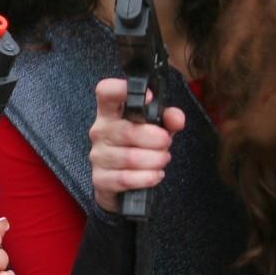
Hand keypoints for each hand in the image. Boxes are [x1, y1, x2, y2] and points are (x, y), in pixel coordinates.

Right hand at [88, 77, 186, 212]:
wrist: (122, 184)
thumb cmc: (139, 147)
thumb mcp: (157, 129)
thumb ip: (168, 119)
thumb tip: (177, 118)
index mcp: (110, 112)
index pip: (106, 92)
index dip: (122, 90)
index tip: (148, 97)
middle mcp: (100, 131)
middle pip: (128, 131)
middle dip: (156, 139)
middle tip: (166, 143)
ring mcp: (98, 155)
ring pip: (131, 158)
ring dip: (155, 160)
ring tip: (162, 160)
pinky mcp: (100, 179)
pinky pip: (126, 179)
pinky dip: (146, 178)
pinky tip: (154, 175)